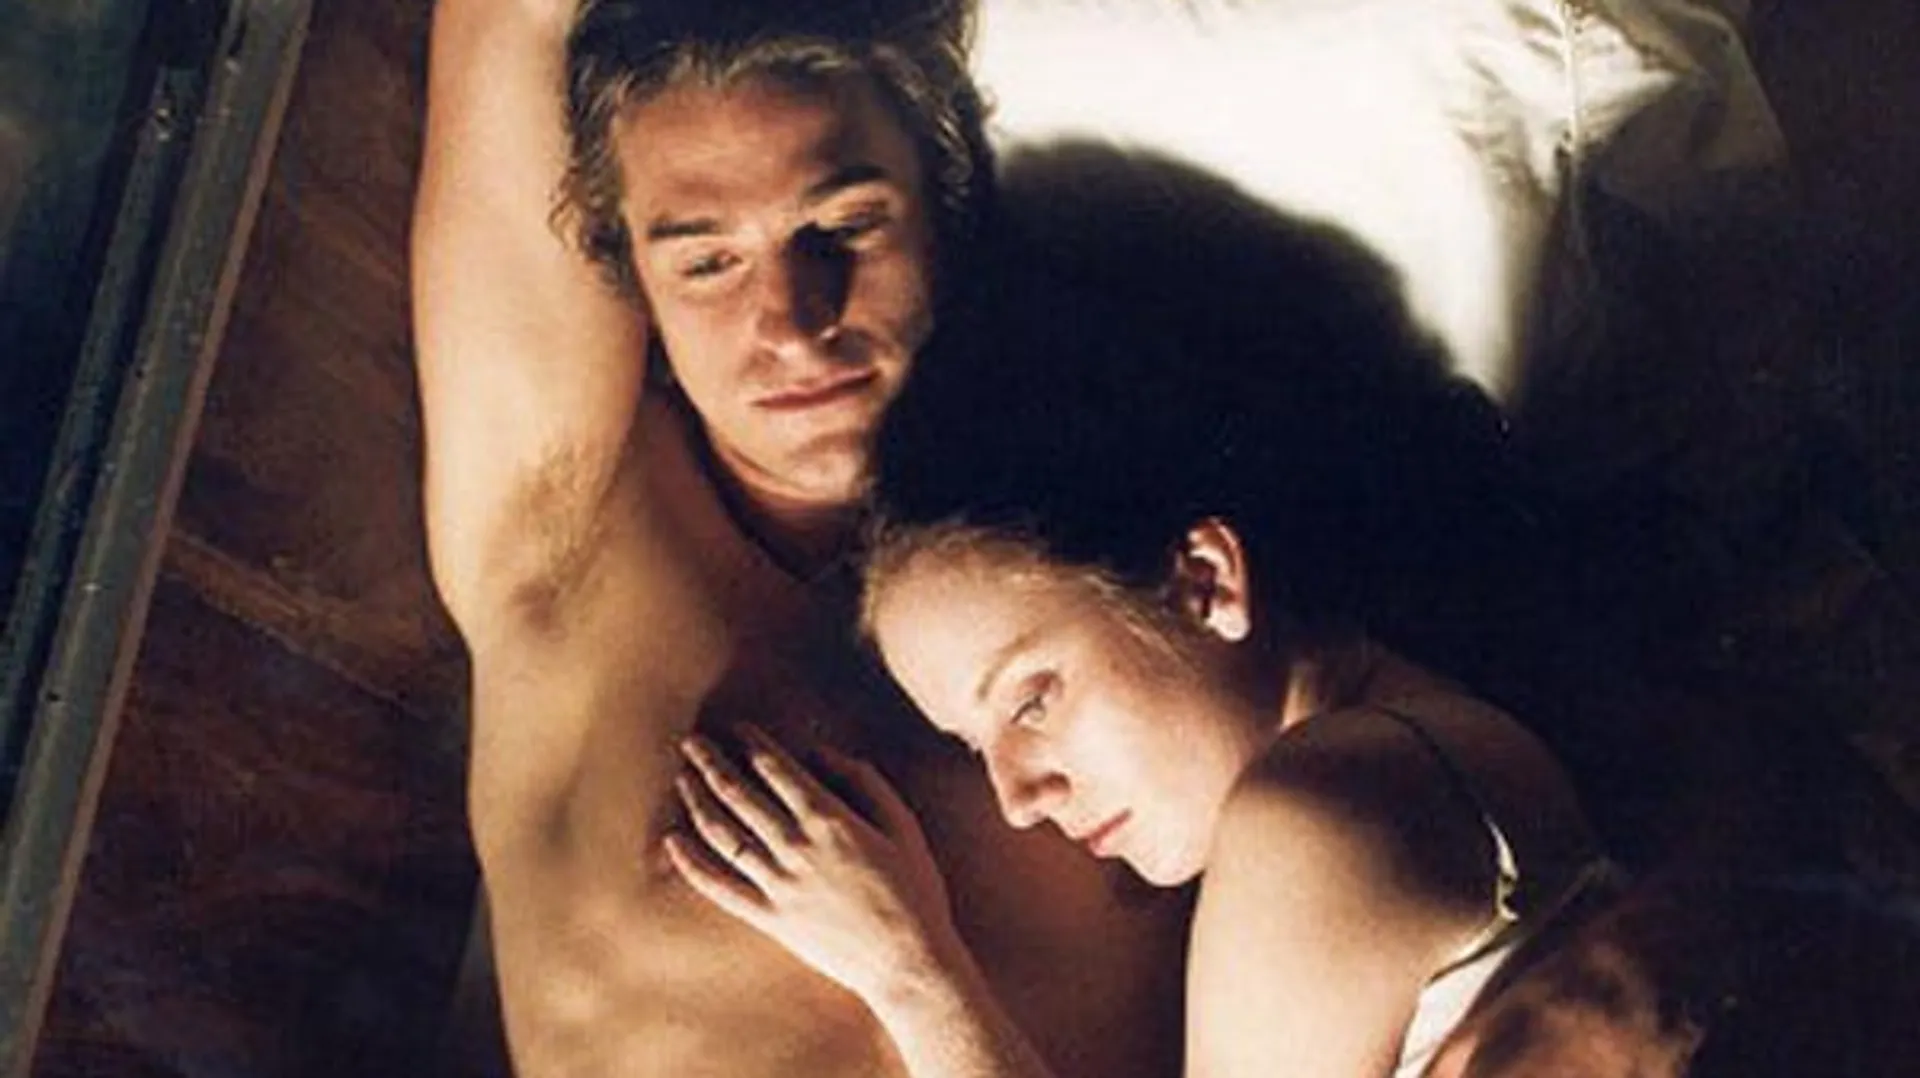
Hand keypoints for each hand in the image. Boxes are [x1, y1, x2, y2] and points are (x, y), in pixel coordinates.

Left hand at [665, 726, 960, 1001]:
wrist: (907, 963)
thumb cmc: (914, 892)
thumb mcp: (902, 826)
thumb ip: (864, 782)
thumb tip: (821, 752)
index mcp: (830, 819)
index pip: (777, 768)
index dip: (751, 742)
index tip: (735, 727)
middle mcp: (796, 847)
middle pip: (740, 794)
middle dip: (711, 763)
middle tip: (691, 743)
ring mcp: (778, 884)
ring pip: (723, 834)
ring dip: (697, 801)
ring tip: (681, 778)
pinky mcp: (769, 918)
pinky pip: (720, 887)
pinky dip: (692, 864)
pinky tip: (672, 843)